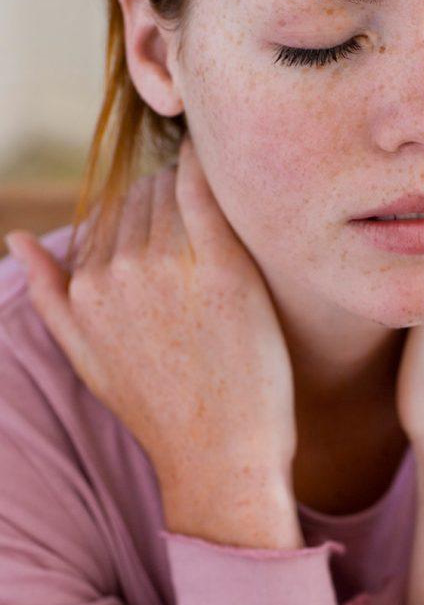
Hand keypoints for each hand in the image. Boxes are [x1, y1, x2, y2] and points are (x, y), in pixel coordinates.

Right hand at [4, 135, 297, 494]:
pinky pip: (205, 192)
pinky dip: (205, 165)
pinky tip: (212, 151)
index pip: (111, 216)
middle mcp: (119, 271)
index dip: (143, 213)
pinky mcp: (222, 267)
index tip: (167, 211)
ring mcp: (169, 266)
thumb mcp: (86, 358)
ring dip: (188, 184)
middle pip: (142, 199)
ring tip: (214, 192)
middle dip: (165, 197)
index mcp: (87, 288)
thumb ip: (49, 295)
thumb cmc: (159, 409)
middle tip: (196, 206)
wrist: (222, 453)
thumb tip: (15, 239)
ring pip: (172, 193)